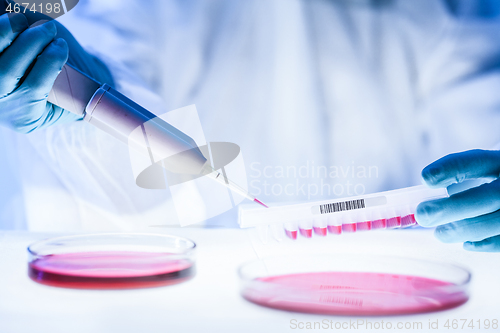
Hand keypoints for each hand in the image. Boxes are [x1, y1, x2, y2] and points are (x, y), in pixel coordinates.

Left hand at [0, 8, 113, 132]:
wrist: (48, 89)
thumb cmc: (65, 89)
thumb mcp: (73, 96)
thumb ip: (79, 89)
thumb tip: (88, 71)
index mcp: (26, 117)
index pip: (34, 89)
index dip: (49, 62)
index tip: (62, 44)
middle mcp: (0, 105)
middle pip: (5, 74)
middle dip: (30, 43)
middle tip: (50, 29)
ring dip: (6, 33)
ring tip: (23, 21)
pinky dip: (1, 32)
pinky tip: (14, 23)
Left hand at [416, 149, 499, 251]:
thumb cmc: (491, 184)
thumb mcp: (483, 171)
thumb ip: (459, 178)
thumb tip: (424, 198)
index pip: (477, 161)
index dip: (450, 169)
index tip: (425, 178)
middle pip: (488, 197)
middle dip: (450, 208)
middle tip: (423, 214)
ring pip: (494, 223)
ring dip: (461, 230)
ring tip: (440, 232)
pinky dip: (483, 244)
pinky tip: (466, 243)